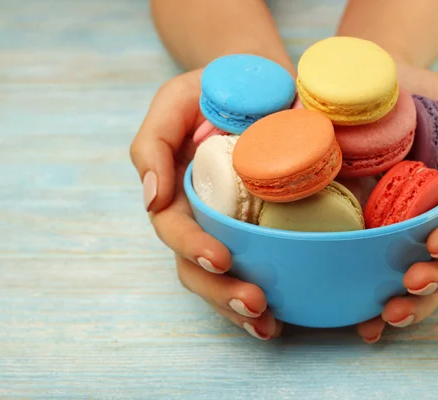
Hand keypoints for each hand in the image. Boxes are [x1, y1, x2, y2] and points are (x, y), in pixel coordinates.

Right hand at [130, 70, 282, 339]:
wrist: (264, 81)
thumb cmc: (215, 88)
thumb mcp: (176, 102)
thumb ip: (152, 144)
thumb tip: (151, 198)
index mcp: (177, 192)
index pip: (175, 230)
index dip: (193, 248)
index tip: (222, 257)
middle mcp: (202, 218)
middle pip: (198, 268)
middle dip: (221, 292)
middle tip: (254, 304)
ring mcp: (234, 227)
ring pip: (226, 279)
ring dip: (241, 307)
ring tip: (267, 323)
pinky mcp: (268, 228)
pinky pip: (265, 267)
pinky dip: (275, 293)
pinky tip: (286, 314)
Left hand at [356, 63, 437, 342]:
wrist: (356, 86)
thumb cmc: (414, 91)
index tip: (437, 244)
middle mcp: (430, 218)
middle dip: (436, 282)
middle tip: (411, 284)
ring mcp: (393, 230)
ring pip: (414, 281)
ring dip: (408, 306)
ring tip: (387, 314)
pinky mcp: (358, 234)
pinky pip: (368, 275)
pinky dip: (369, 305)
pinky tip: (365, 324)